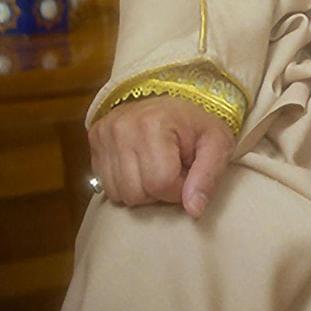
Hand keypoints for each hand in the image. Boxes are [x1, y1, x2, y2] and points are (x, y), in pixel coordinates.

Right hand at [89, 96, 233, 217]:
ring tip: (156, 167)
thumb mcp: (217, 143)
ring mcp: (103, 134)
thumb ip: (209, 176)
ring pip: (119, 194)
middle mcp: (122, 128)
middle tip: (172, 170)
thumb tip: (194, 210)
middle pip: (136, 192)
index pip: (161, 183)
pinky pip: (106, 187)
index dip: (179, 188)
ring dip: (142, 190)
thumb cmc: (196, 124)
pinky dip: (126, 185)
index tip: (187, 172)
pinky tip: (140, 167)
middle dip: (160, 191)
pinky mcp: (94, 141)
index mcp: (153, 124)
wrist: (170, 101)